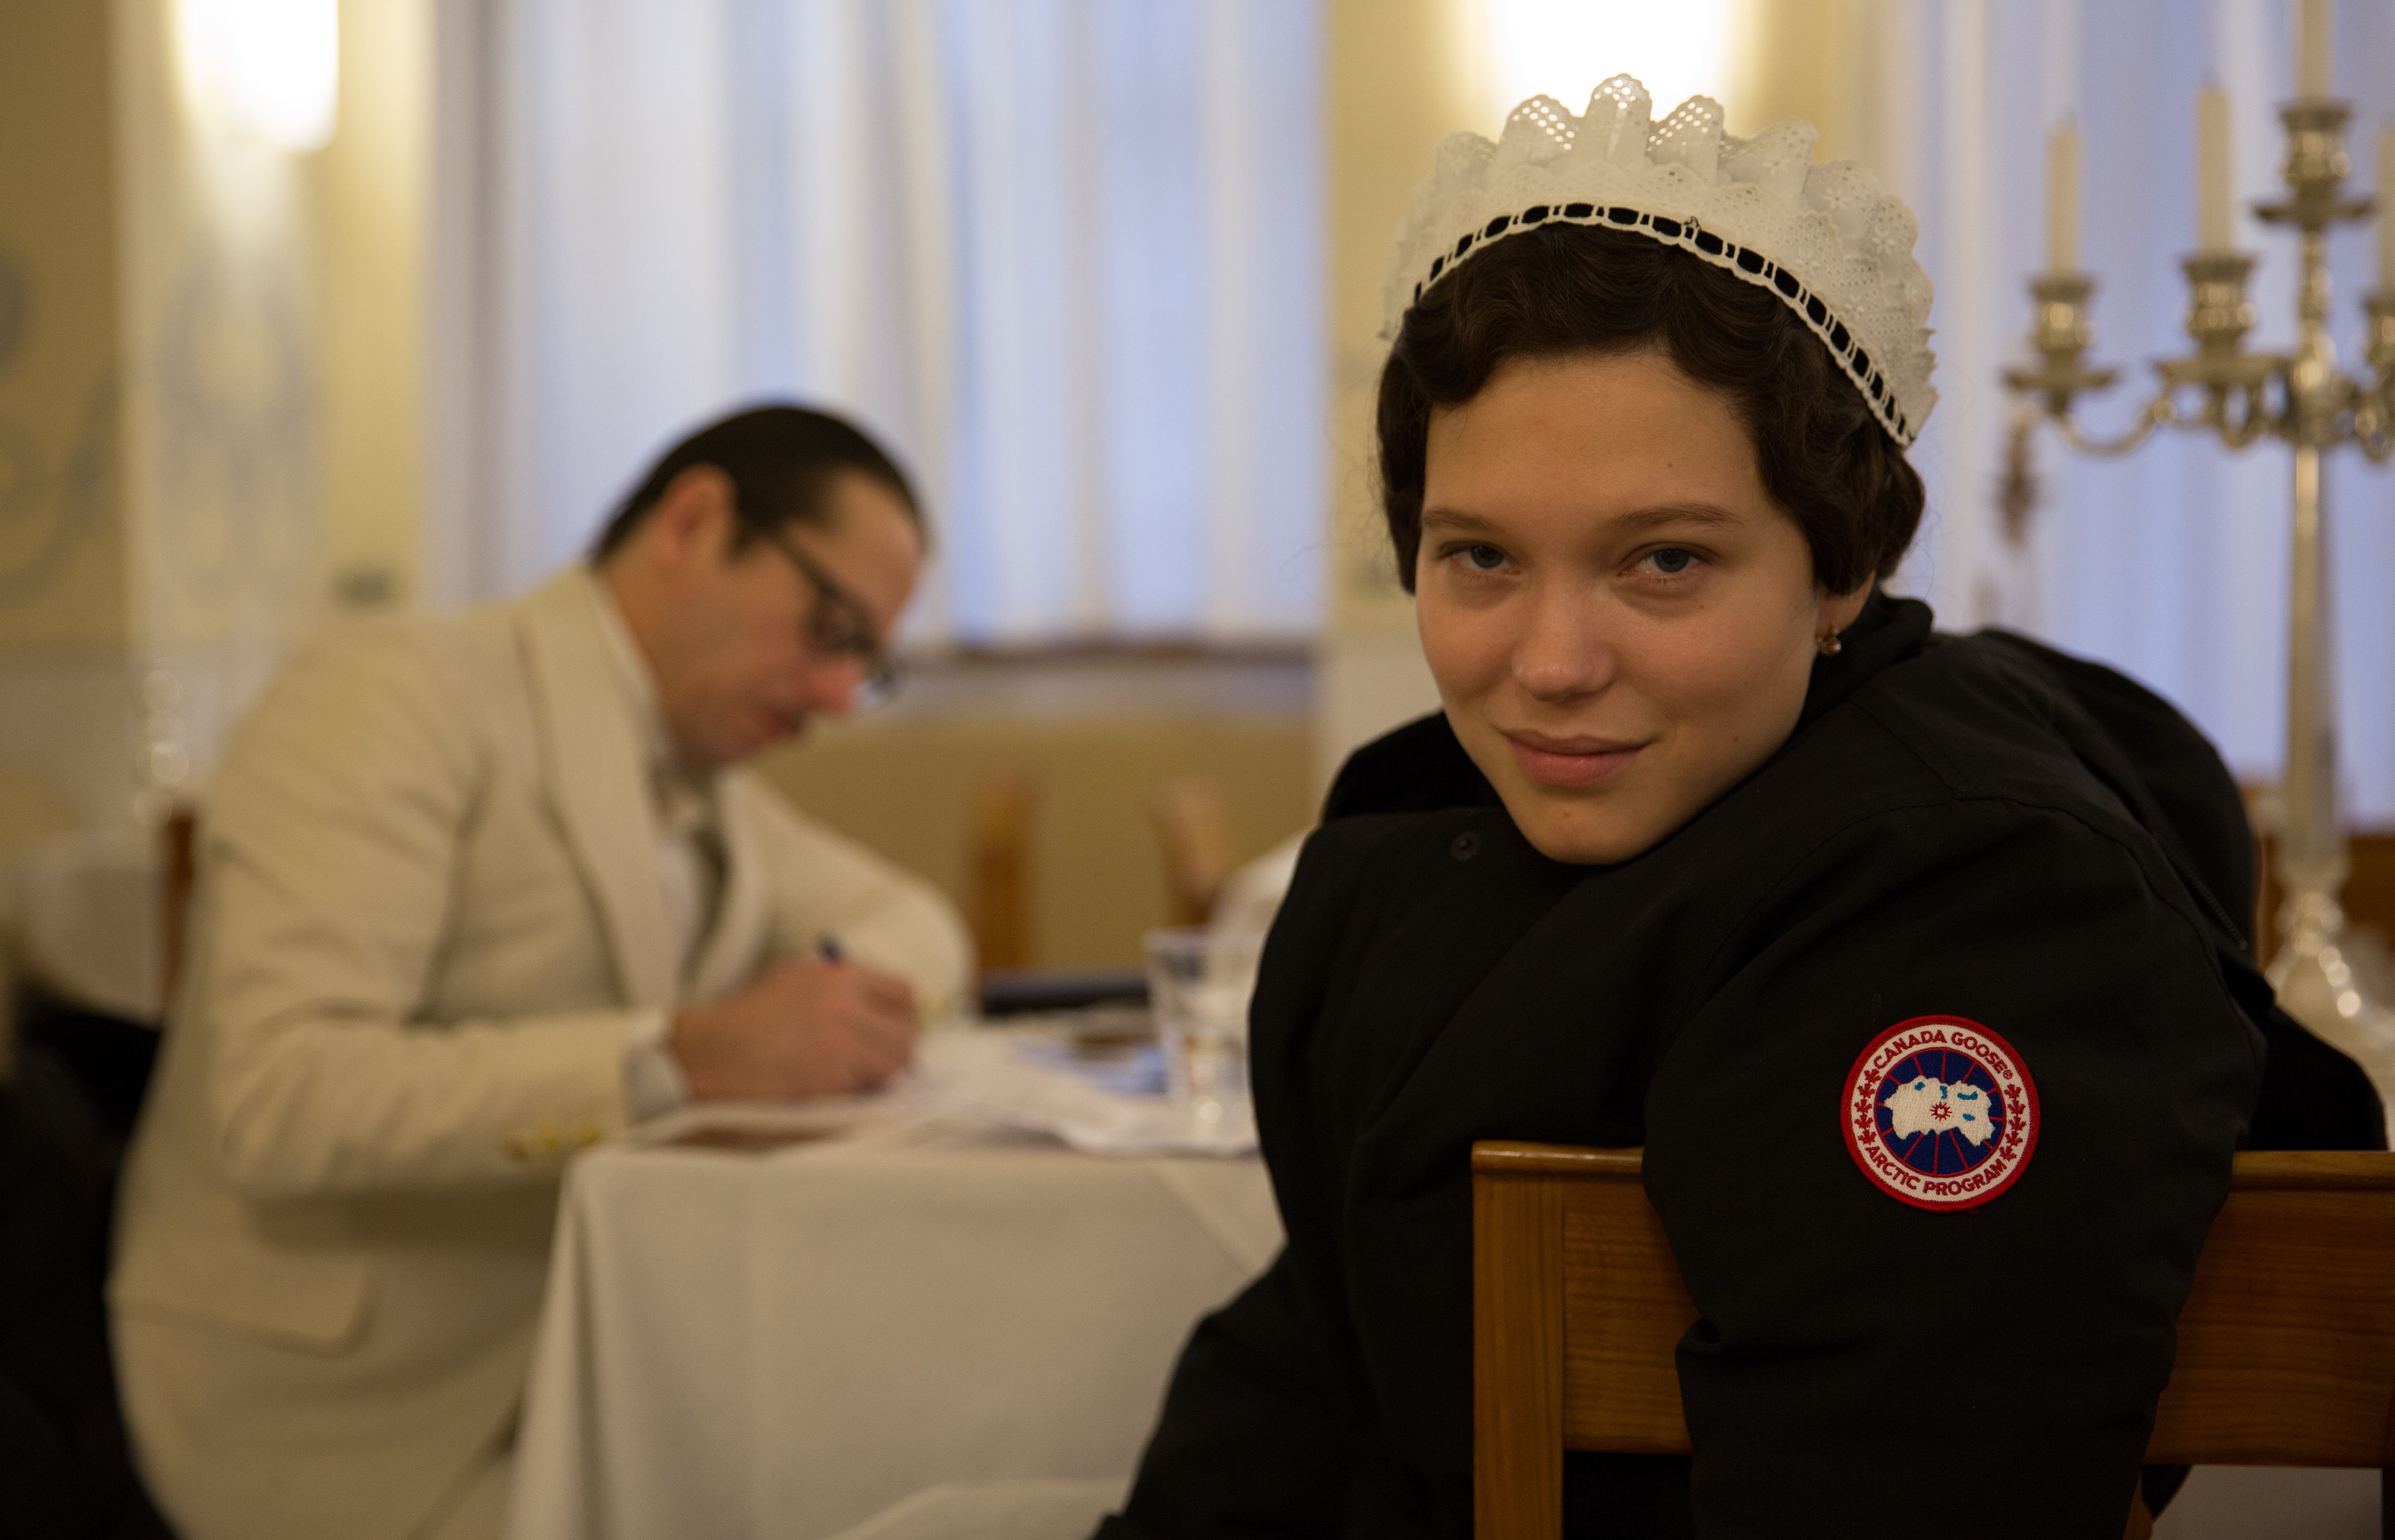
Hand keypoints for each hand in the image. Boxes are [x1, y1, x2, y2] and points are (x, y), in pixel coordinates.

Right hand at [668, 954, 918, 1099]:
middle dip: (902, 1047)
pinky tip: (839, 1084)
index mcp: (841, 977)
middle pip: (906, 1032)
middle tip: (890, 1057)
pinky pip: (866, 1086)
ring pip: (893, 1062)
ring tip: (864, 1072)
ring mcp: (840, 1044)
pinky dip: (859, 1089)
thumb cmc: (752, 1012)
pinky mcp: (831, 1078)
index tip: (899, 1025)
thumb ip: (838, 978)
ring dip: (883, 1071)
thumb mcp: (795, 974)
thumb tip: (878, 996)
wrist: (720, 1048)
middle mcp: (846, 1006)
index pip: (904, 993)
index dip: (906, 1013)